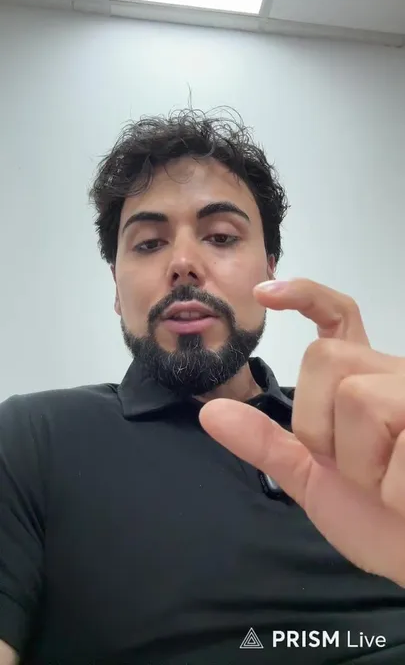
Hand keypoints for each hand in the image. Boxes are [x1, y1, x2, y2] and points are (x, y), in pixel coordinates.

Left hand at [199, 278, 404, 587]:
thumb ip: (266, 443)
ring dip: (359, 462)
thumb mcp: (312, 480)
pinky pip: (395, 442)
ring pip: (355, 397)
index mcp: (365, 385)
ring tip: (388, 485)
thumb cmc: (379, 520)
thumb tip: (209, 412)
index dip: (304, 295)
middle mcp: (394, 377)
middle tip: (354, 469)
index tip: (264, 292)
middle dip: (319, 425)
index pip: (337, 317)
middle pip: (324, 359)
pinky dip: (391, 487)